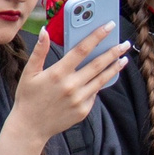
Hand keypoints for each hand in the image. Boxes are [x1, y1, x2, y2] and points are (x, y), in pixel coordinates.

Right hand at [0, 27, 131, 154]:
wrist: (30, 127)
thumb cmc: (28, 98)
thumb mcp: (29, 73)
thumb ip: (39, 51)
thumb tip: (44, 31)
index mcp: (58, 73)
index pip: (82, 49)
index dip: (97, 36)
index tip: (109, 26)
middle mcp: (71, 86)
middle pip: (98, 64)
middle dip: (113, 52)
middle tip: (124, 43)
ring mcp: (79, 100)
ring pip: (102, 80)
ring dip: (114, 68)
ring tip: (123, 59)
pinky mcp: (83, 111)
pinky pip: (95, 94)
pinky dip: (101, 85)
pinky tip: (106, 77)